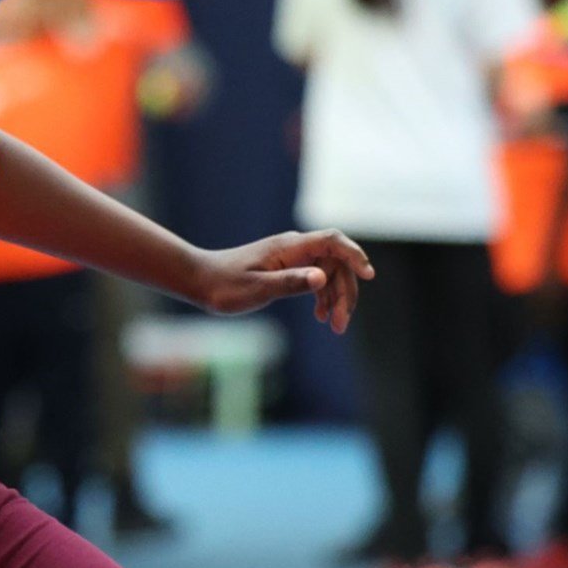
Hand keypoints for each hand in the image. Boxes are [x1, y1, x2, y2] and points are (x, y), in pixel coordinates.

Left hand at [192, 229, 372, 332]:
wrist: (199, 281)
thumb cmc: (224, 286)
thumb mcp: (257, 289)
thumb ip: (290, 283)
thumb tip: (322, 277)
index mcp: (289, 247)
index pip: (332, 241)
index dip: (354, 255)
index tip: (368, 276)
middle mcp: (293, 248)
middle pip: (335, 262)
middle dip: (345, 291)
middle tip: (341, 325)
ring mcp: (290, 257)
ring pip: (327, 272)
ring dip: (335, 297)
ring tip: (335, 326)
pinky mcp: (285, 268)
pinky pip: (314, 277)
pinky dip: (322, 295)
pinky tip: (321, 315)